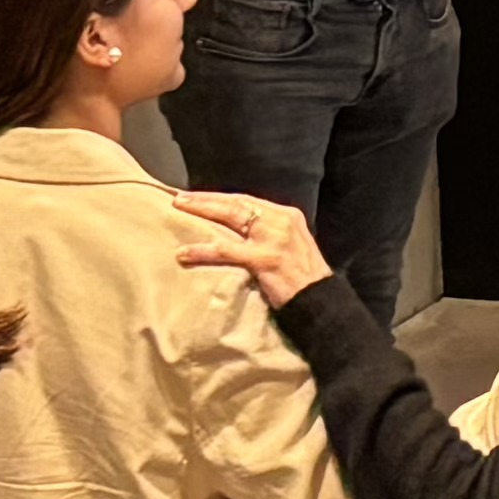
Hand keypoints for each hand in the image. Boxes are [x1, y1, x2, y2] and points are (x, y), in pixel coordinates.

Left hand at [170, 189, 329, 304]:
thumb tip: (239, 232)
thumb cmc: (303, 280)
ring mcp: (273, 239)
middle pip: (237, 203)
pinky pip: (227, 250)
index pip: (249, 201)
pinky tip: (184, 253)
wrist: (320, 301)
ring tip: (178, 210)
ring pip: (231, 218)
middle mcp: (281, 221)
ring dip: (202, 211)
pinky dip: (203, 250)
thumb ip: (269, 235)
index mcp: (287, 215)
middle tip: (180, 197)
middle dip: (206, 199)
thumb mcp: (291, 245)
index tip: (198, 196)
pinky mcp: (265, 258)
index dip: (221, 197)